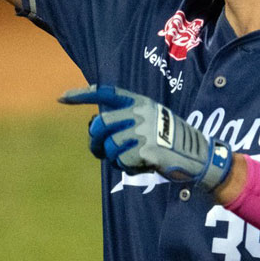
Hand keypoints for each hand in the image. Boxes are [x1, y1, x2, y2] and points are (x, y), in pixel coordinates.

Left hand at [59, 85, 231, 190]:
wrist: (198, 156)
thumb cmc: (169, 141)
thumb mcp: (150, 121)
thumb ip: (125, 120)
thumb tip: (94, 128)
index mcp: (140, 101)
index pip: (106, 92)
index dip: (82, 94)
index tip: (61, 98)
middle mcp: (140, 112)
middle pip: (100, 125)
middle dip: (95, 141)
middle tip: (99, 151)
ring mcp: (144, 130)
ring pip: (110, 147)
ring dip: (114, 158)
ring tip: (130, 159)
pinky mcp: (147, 149)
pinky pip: (122, 162)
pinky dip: (127, 167)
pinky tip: (143, 165)